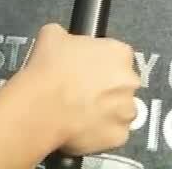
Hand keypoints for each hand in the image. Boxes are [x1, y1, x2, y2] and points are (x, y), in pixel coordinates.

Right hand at [18, 24, 139, 156]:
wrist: (41, 106)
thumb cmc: (48, 68)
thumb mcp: (52, 34)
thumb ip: (68, 37)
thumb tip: (65, 41)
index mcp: (119, 53)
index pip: (116, 54)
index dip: (99, 61)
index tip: (85, 68)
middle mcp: (129, 81)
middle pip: (121, 83)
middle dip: (105, 86)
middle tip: (80, 89)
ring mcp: (126, 111)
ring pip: (119, 110)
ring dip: (105, 110)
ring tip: (79, 111)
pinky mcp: (118, 137)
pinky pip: (112, 133)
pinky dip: (99, 131)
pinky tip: (80, 126)